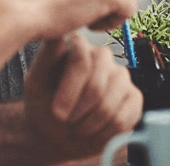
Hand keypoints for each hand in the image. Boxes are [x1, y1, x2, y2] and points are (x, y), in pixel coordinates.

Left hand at [24, 36, 141, 160]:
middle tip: (67, 121)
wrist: (57, 134)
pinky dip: (105, 132)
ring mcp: (121, 75)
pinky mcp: (134, 96)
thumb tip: (59, 36)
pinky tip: (95, 131)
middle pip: (96, 86)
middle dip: (79, 111)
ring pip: (109, 104)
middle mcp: (102, 56)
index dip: (70, 91)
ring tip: (78, 127)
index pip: (81, 60)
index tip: (57, 112)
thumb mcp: (35, 84)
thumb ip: (45, 58)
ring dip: (89, 124)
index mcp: (78, 46)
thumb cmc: (43, 105)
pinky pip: (124, 117)